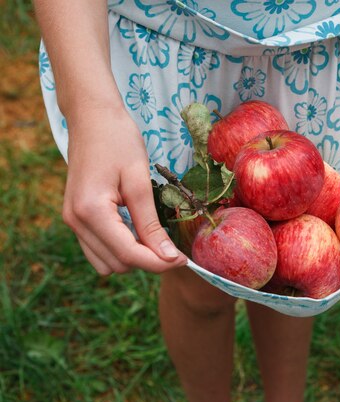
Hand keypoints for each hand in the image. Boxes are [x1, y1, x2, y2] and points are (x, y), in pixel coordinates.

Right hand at [62, 105, 187, 274]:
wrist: (92, 118)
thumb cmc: (118, 140)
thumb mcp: (140, 181)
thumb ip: (151, 223)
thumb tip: (169, 257)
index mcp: (91, 211)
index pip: (128, 254)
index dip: (158, 262)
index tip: (184, 259)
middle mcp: (76, 222)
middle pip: (117, 263)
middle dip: (147, 259)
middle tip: (172, 245)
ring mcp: (72, 221)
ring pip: (106, 262)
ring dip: (133, 256)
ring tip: (154, 235)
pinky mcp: (75, 218)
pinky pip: (98, 249)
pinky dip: (120, 248)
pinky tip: (138, 231)